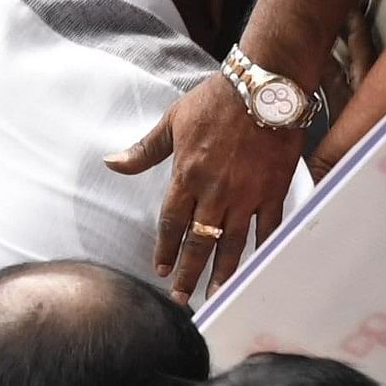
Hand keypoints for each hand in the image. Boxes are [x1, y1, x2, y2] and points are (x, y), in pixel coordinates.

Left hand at [110, 73, 300, 299]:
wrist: (265, 87)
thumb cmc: (216, 100)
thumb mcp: (173, 121)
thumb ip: (144, 150)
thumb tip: (112, 163)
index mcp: (187, 175)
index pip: (171, 223)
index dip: (165, 249)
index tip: (160, 269)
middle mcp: (215, 191)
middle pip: (199, 242)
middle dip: (189, 272)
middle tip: (182, 298)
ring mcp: (246, 194)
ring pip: (231, 244)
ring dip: (221, 272)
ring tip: (216, 295)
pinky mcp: (273, 191)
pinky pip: (267, 229)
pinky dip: (260, 250)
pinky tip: (255, 268)